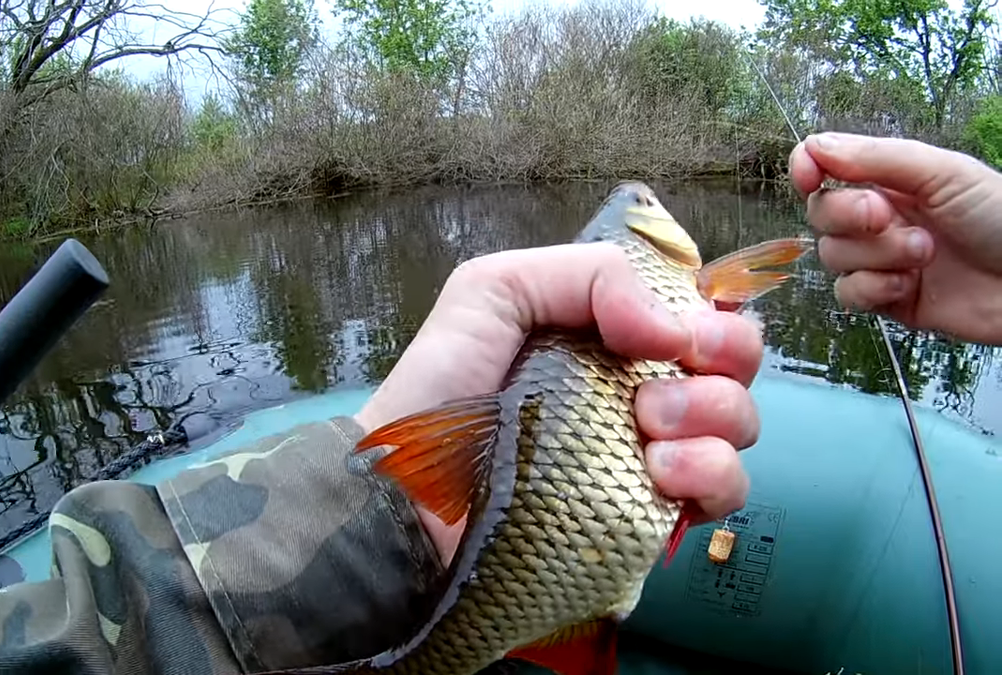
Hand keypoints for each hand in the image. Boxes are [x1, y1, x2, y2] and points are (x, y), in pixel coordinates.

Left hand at [353, 242, 763, 565]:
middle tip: (656, 387)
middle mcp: (637, 391)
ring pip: (738, 426)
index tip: (685, 332)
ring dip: (713, 418)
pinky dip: (713, 477)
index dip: (711, 315)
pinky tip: (662, 473)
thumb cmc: (440, 388)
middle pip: (733, 366)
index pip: (698, 313)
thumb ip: (586, 274)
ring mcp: (647, 455)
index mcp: (608, 336)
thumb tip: (673, 328)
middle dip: (721, 363)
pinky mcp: (647, 516)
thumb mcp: (493, 291)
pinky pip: (722, 494)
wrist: (410, 494)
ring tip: (647, 433)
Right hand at [789, 132, 1001, 344]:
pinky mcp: (885, 299)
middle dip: (850, 216)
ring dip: (876, 255)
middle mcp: (878, 217)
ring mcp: (880, 259)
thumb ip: (876, 158)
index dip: (807, 169)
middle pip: (822, 213)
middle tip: (888, 217)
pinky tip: (909, 285)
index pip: (825, 166)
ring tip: (923, 254)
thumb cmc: (1000, 217)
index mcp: (890, 179)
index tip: (810, 177)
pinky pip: (848, 293)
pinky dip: (873, 288)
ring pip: (833, 256)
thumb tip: (815, 145)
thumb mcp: (943, 173)